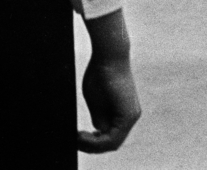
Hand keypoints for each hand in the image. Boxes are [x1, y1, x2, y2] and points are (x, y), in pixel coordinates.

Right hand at [77, 11, 140, 153]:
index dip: (91, 143)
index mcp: (124, 113)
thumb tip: (98, 133)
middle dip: (90, 146)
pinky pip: (112, 139)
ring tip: (77, 138)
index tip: (76, 137)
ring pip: (112, 144)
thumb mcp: (97, 103)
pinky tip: (82, 136)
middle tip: (75, 140)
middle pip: (111, 144)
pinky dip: (96, 142)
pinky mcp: (128, 115)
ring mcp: (132, 116)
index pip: (108, 138)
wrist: (108, 58)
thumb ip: (100, 119)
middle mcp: (131, 116)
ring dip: (92, 146)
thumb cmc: (100, 75)